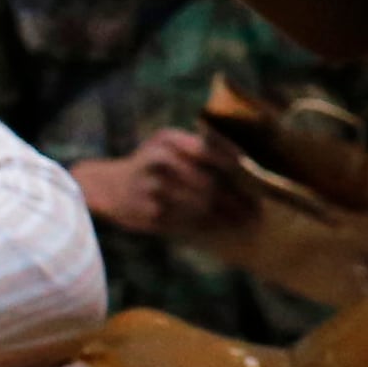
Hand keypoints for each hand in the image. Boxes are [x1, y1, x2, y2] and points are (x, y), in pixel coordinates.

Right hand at [73, 126, 241, 238]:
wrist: (108, 187)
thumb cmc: (149, 164)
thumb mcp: (167, 144)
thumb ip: (199, 147)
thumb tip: (245, 161)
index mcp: (169, 139)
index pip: (213, 152)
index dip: (239, 169)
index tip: (259, 182)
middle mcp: (161, 161)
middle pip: (210, 182)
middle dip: (237, 199)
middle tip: (256, 210)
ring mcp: (154, 188)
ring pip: (201, 204)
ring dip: (226, 215)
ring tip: (243, 221)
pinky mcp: (150, 212)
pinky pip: (187, 220)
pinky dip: (207, 225)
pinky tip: (219, 226)